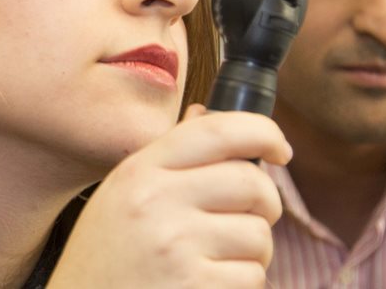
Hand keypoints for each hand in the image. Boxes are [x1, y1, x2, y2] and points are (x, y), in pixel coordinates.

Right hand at [46, 106, 291, 287]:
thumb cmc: (105, 260)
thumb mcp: (120, 197)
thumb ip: (167, 158)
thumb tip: (208, 113)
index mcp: (139, 172)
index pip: (217, 130)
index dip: (264, 132)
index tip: (280, 150)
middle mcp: (156, 202)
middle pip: (252, 183)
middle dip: (266, 205)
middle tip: (250, 221)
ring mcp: (176, 246)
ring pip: (259, 235)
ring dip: (253, 253)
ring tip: (218, 262)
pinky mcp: (195, 286)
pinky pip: (252, 277)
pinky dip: (240, 285)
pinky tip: (208, 287)